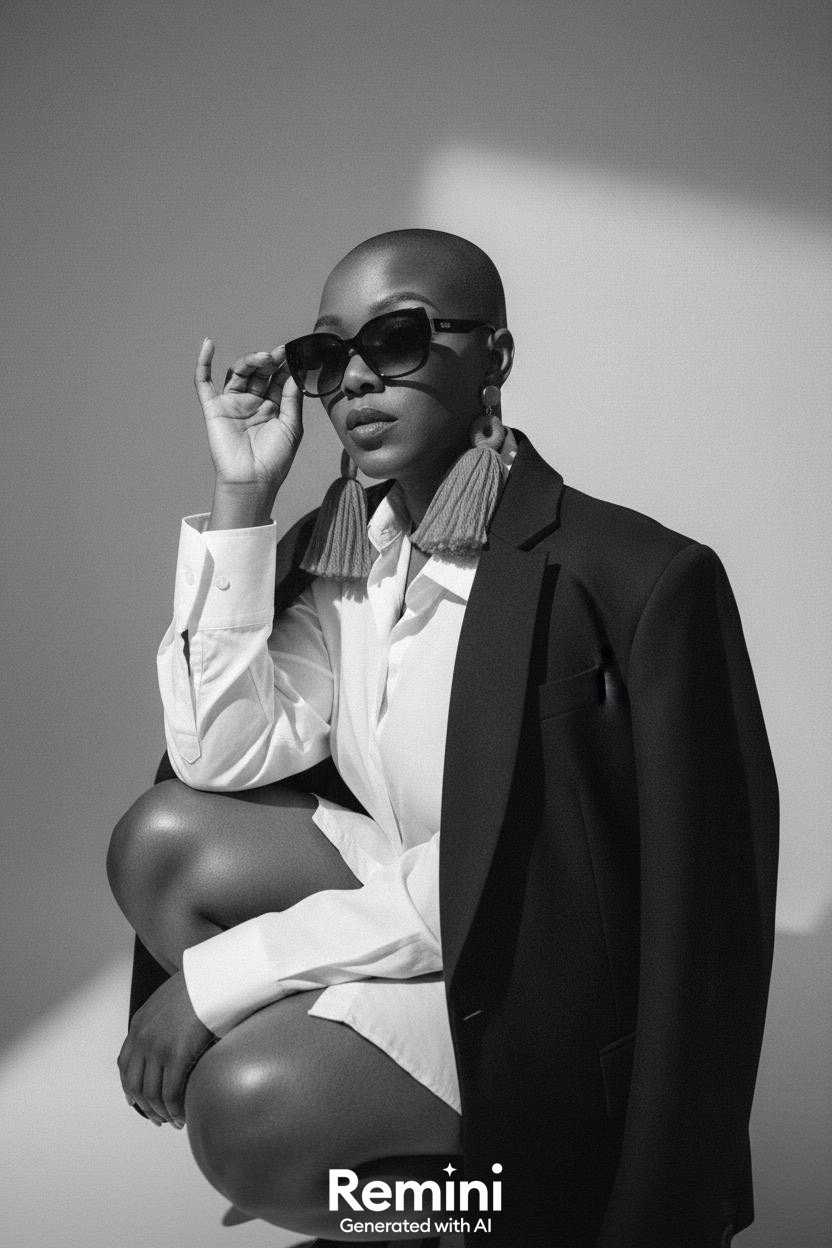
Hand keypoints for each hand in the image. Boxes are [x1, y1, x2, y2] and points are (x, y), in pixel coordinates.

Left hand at [117, 970, 216, 1126]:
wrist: (214, 975)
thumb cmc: (202, 983)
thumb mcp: (171, 999)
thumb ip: (165, 1019)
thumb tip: (177, 1033)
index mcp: (139, 1024)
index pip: (125, 1065)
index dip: (129, 1087)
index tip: (137, 1101)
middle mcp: (142, 1038)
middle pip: (134, 1084)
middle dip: (144, 1106)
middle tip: (157, 1118)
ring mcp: (158, 1048)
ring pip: (151, 1093)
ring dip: (161, 1112)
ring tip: (172, 1121)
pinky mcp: (176, 1055)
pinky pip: (170, 1093)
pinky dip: (175, 1109)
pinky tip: (182, 1116)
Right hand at [194, 339, 303, 495]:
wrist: (252, 480)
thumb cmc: (275, 459)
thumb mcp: (292, 426)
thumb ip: (292, 399)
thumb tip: (294, 373)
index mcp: (273, 407)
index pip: (277, 378)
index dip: (283, 365)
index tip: (291, 353)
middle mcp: (253, 403)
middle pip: (258, 372)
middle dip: (268, 361)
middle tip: (277, 356)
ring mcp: (233, 404)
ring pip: (238, 372)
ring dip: (249, 361)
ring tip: (263, 358)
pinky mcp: (214, 408)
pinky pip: (204, 383)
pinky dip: (203, 363)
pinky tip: (208, 345)